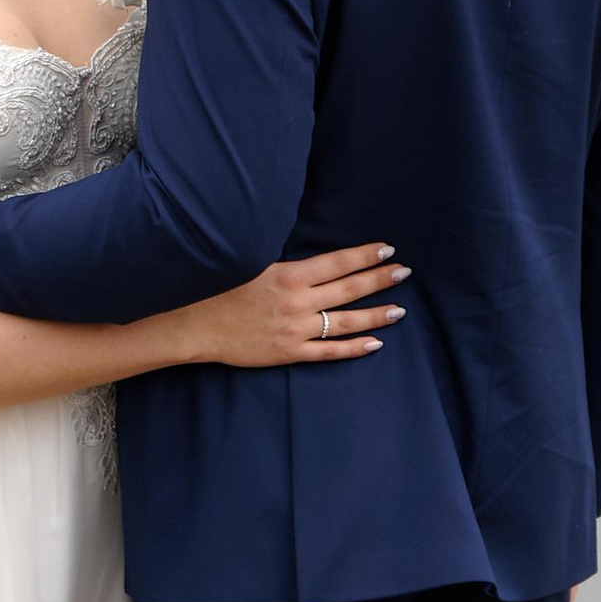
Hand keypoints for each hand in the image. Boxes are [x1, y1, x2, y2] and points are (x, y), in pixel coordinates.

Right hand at [192, 242, 407, 367]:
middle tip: (404, 272)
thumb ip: (289, 264)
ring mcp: (296, 330)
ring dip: (376, 315)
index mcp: (290, 276)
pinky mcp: (290, 352)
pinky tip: (375, 342)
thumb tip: (318, 256)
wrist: (197, 325)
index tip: (388, 249)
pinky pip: (329, 352)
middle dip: (380, 279)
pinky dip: (354, 348)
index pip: (338, 262)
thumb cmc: (222, 289)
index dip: (366, 255)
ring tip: (400, 310)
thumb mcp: (256, 265)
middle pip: (349, 289)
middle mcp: (298, 303)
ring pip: (346, 322)